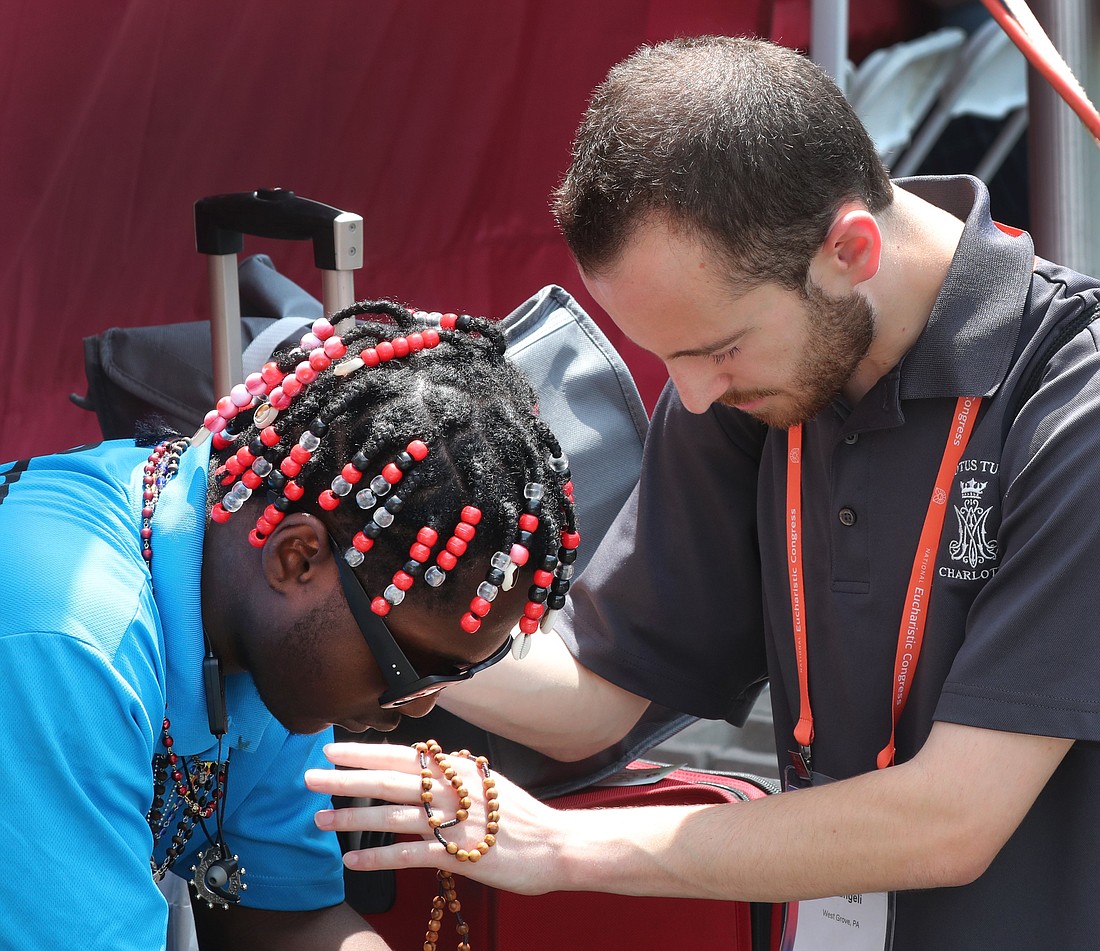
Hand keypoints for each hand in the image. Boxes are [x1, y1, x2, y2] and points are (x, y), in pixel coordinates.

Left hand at [307, 741, 564, 894]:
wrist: (557, 845)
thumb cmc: (520, 816)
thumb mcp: (487, 783)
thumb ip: (452, 777)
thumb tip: (422, 770)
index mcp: (458, 770)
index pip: (403, 756)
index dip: (365, 753)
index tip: (332, 750)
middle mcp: (453, 790)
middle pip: (390, 780)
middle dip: (347, 778)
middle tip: (311, 777)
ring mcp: (455, 822)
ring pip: (393, 816)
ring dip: (353, 818)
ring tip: (322, 819)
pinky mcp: (458, 855)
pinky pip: (409, 855)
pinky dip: (378, 858)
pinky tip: (353, 861)